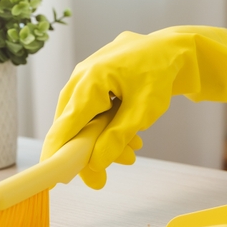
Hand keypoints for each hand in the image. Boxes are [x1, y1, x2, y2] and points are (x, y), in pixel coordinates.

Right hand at [41, 26, 226, 188]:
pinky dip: (106, 125)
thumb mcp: (143, 111)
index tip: (54, 178)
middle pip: (72, 124)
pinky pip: (91, 108)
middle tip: (102, 179)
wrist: (172, 48)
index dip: (58, 153)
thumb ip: (117, 137)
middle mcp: (81, 76)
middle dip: (88, 152)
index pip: (66, 125)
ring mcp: (85, 76)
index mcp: (90, 81)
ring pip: (83, 118)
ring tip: (130, 155)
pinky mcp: (93, 79)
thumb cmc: (160, 74)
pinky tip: (130, 138)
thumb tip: (95, 163)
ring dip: (102, 140)